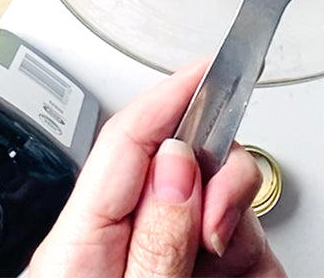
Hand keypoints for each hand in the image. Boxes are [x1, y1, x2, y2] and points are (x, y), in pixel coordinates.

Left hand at [30, 60, 284, 277]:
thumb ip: (154, 239)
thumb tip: (178, 164)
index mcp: (78, 246)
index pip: (124, 142)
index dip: (170, 95)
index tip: (210, 67)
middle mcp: (116, 246)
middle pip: (176, 160)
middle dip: (217, 172)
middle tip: (219, 223)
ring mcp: (156, 260)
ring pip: (212, 196)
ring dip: (236, 215)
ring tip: (224, 261)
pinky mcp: (195, 276)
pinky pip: (232, 238)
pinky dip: (245, 247)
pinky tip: (234, 272)